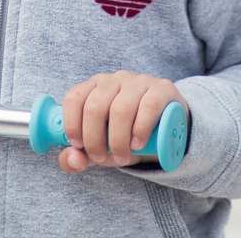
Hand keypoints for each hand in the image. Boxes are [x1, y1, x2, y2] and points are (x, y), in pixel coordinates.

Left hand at [56, 70, 188, 173]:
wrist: (168, 129)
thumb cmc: (127, 135)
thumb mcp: (103, 147)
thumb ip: (82, 156)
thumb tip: (72, 160)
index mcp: (94, 87)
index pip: (74, 98)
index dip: (72, 124)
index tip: (78, 146)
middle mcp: (114, 80)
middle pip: (95, 106)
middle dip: (94, 138)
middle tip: (101, 157)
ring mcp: (138, 82)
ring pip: (120, 108)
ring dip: (117, 139)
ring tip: (122, 156)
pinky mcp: (161, 89)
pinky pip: (148, 106)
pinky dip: (140, 129)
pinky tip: (138, 144)